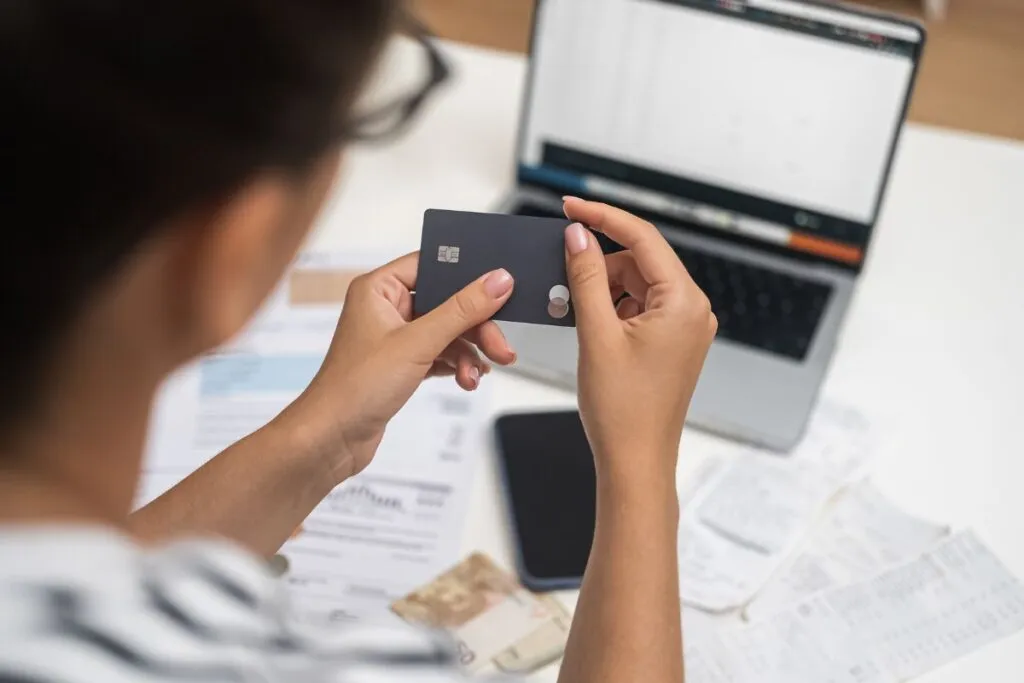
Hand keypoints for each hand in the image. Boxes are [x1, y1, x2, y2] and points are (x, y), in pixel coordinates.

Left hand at [281, 253, 515, 480]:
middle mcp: (386, 309)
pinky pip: (440, 354)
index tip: (499, 289)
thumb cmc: (354, 388)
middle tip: (500, 347)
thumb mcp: (418, 343)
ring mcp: (394, 338)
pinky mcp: (401, 365)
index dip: (466, 276)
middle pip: (447, 303)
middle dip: (477, 327)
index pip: (432, 266)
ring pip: (448, 332)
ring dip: (469, 352)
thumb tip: (497, 281)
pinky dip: (457, 366)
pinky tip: (467, 379)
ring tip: (479, 374)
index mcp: (379, 289)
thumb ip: (462, 310)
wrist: (331, 439)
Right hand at [563, 198, 716, 482]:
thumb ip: (586, 278)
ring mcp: (684, 328)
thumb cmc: (622, 410)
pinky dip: (611, 308)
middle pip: (639, 261)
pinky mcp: (672, 343)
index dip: (603, 217)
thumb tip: (578, 236)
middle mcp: (692, 311)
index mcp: (684, 303)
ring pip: (636, 285)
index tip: (570, 207)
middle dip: (598, 264)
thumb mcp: (596, 334)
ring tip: (572, 311)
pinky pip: (639, 308)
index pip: (642, 238)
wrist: (636, 462)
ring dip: (602, 289)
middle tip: (560, 273)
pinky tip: (588, 323)